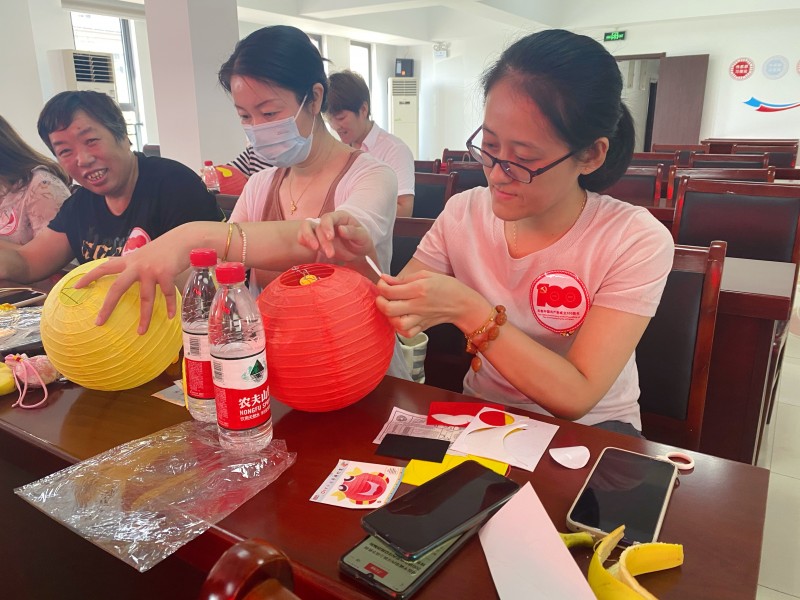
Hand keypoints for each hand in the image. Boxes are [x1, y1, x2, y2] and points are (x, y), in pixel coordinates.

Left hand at [74, 243, 186, 333]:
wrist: (183, 239)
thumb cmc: (165, 248)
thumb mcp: (144, 253)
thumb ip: (133, 263)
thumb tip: (122, 270)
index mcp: (129, 260)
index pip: (104, 267)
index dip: (89, 277)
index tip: (75, 288)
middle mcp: (137, 265)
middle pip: (118, 287)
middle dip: (108, 306)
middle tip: (99, 322)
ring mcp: (151, 271)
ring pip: (145, 298)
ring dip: (144, 317)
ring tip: (141, 332)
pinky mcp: (166, 274)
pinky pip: (166, 295)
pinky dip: (170, 307)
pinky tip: (171, 317)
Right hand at [297, 210, 373, 262]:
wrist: (358, 252)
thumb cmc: (361, 241)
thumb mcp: (363, 237)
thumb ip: (353, 232)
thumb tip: (340, 229)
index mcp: (340, 217)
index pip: (329, 217)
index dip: (327, 226)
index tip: (330, 237)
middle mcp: (328, 222)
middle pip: (319, 227)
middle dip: (323, 240)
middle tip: (331, 254)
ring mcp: (320, 231)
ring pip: (307, 228)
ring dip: (308, 238)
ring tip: (315, 249)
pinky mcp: (315, 240)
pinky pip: (303, 236)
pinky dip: (302, 241)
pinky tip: (309, 248)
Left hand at [375, 271, 489, 337]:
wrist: (462, 303)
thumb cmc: (446, 287)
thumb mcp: (425, 275)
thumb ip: (403, 279)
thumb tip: (385, 280)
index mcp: (418, 289)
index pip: (390, 291)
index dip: (380, 286)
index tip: (382, 283)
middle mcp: (418, 305)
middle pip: (389, 309)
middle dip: (380, 302)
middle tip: (382, 296)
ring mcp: (420, 318)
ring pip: (396, 324)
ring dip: (389, 316)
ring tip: (392, 308)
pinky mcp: (422, 328)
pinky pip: (406, 333)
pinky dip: (399, 328)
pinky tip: (400, 318)